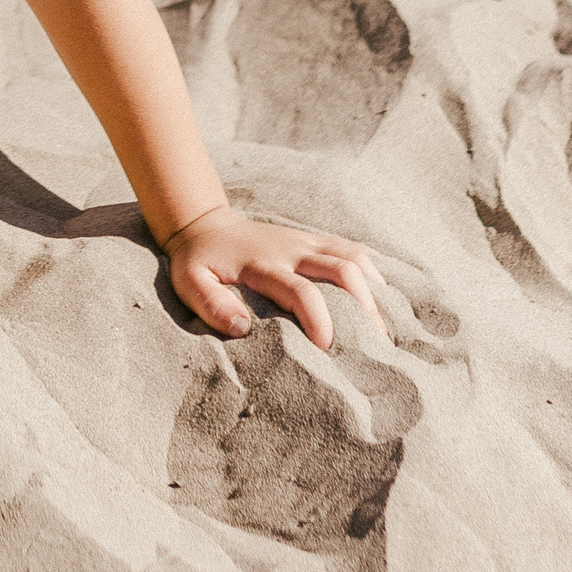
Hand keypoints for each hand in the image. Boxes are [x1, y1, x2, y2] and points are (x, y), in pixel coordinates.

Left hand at [164, 206, 384, 349]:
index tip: (327, 348)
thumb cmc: (199, 261)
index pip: (301, 291)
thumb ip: (211, 304)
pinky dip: (372, 272)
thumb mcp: (189, 282)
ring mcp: (305, 241)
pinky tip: (381, 299)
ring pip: (353, 258)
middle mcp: (291, 250)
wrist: (205, 223)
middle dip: (362, 308)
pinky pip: (352, 249)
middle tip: (371, 344)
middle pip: (341, 271)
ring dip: (373, 292)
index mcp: (263, 265)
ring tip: (382, 328)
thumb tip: (242, 328)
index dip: (319, 319)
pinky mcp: (313, 239)